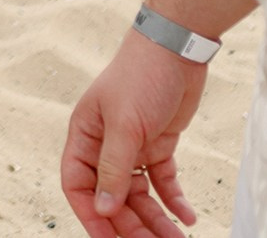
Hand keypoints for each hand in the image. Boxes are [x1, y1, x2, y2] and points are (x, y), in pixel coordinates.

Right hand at [61, 31, 208, 237]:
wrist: (177, 47)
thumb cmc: (141, 76)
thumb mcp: (125, 125)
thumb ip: (113, 169)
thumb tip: (102, 208)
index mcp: (84, 136)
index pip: (78, 185)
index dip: (92, 215)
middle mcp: (104, 145)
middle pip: (113, 196)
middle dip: (132, 225)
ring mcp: (132, 146)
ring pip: (140, 195)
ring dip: (156, 219)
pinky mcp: (158, 144)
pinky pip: (163, 181)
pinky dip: (174, 201)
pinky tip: (187, 218)